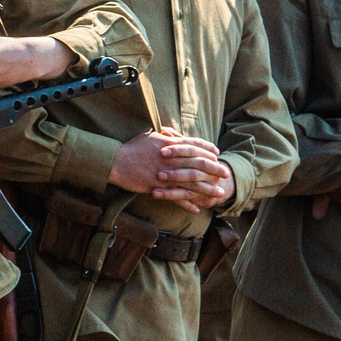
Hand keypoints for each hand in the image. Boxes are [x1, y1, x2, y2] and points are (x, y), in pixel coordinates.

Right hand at [110, 131, 231, 211]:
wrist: (115, 161)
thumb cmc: (131, 148)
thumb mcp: (148, 136)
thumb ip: (164, 137)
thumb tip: (171, 133)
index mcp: (170, 145)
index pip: (195, 145)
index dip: (207, 149)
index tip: (217, 153)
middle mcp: (171, 159)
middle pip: (199, 164)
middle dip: (215, 169)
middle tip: (225, 173)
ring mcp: (166, 174)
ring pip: (192, 183)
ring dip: (207, 189)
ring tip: (219, 193)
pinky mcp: (158, 187)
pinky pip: (176, 197)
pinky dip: (187, 203)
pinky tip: (197, 208)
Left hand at [156, 149, 235, 214]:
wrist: (202, 187)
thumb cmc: (185, 164)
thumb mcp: (182, 152)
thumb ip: (176, 141)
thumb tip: (164, 131)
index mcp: (207, 155)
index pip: (194, 148)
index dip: (179, 149)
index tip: (161, 150)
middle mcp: (211, 169)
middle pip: (196, 165)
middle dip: (177, 166)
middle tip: (159, 167)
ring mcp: (208, 184)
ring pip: (192, 182)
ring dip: (174, 180)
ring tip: (157, 179)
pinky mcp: (202, 198)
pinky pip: (184, 196)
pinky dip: (169, 195)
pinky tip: (155, 194)